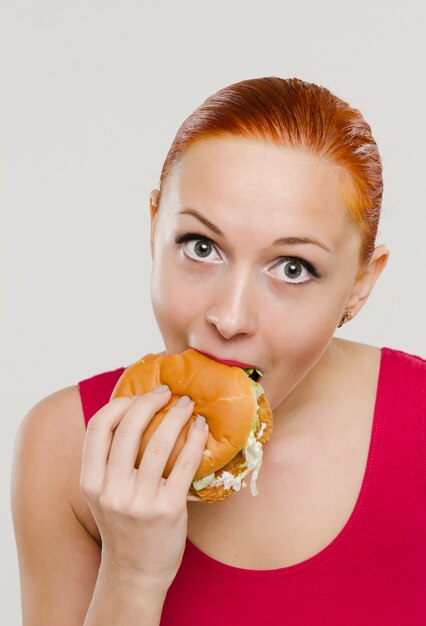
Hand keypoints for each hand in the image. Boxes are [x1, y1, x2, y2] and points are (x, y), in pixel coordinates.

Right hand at [80, 386, 207, 587]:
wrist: (135, 572)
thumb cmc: (123, 525)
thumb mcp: (103, 494)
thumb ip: (109, 460)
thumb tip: (134, 411)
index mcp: (91, 481)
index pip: (97, 427)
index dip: (119, 404)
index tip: (138, 395)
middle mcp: (111, 490)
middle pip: (128, 429)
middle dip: (149, 402)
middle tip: (168, 392)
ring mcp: (139, 501)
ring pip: (159, 443)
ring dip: (177, 416)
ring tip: (188, 405)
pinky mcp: (168, 510)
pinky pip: (185, 464)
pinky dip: (194, 439)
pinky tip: (200, 428)